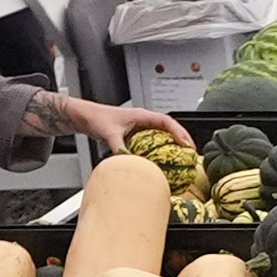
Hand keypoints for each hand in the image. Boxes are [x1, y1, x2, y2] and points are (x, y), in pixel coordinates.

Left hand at [48, 98, 191, 157]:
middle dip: (183, 139)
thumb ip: (118, 147)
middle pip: (170, 128)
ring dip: (174, 144)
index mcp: (141, 115)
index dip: (179, 133)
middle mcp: (144, 120)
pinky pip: (154, 141)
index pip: (167, 121)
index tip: (187, 145)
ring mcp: (140, 127)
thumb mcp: (109, 133)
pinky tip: (162, 160)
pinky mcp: (136, 135)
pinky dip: (161, 149)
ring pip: (163, 134)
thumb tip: (127, 161)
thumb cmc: (96, 118)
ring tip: (182, 156)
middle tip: (191, 153)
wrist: (84, 117)